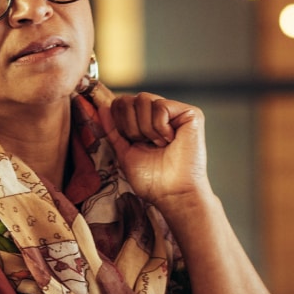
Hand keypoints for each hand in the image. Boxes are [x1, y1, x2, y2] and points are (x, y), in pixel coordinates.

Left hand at [92, 88, 210, 212]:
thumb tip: (102, 108)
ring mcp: (175, 111)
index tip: (132, 143)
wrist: (172, 193)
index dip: (119, 122)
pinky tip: (171, 141)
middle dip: (131, 127)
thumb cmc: (152, 179)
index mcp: (145, 121)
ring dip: (146, 129)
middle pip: (129, 99)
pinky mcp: (190, 113)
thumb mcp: (125, 152)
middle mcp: (160, 113)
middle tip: (147, 145)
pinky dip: (160, 128)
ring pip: (143, 99)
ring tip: (160, 145)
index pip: (121, 102)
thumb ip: (113, 130)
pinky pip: (161, 107)